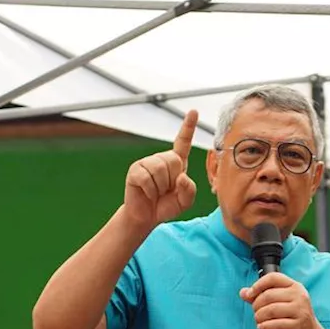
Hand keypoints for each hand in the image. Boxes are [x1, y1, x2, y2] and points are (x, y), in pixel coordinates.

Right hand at [123, 110, 198, 230]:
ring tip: (156, 192)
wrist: (146, 217)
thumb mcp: (185, 201)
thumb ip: (189, 190)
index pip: (183, 141)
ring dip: (160, 187)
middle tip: (165, 190)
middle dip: (172, 180)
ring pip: (160, 169)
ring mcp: (147, 163)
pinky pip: (146, 178)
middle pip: (174, 160)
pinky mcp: (135, 170)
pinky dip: (150, 190)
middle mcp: (161, 159)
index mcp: (177, 163)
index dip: (188, 126)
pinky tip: (147, 193)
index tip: (193, 111)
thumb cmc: (166, 206)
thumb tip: (181, 177)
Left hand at [240, 272, 329, 328]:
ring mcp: (301, 310)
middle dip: (256, 305)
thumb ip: (261, 296)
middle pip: (268, 295)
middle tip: (256, 313)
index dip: (258, 285)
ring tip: (259, 321)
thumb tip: (243, 292)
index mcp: (295, 286)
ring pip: (270, 310)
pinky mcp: (299, 325)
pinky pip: (275, 324)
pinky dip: (265, 326)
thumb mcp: (280, 303)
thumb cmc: (293, 317)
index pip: (273, 278)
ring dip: (259, 317)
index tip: (250, 294)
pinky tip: (262, 327)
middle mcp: (299, 295)